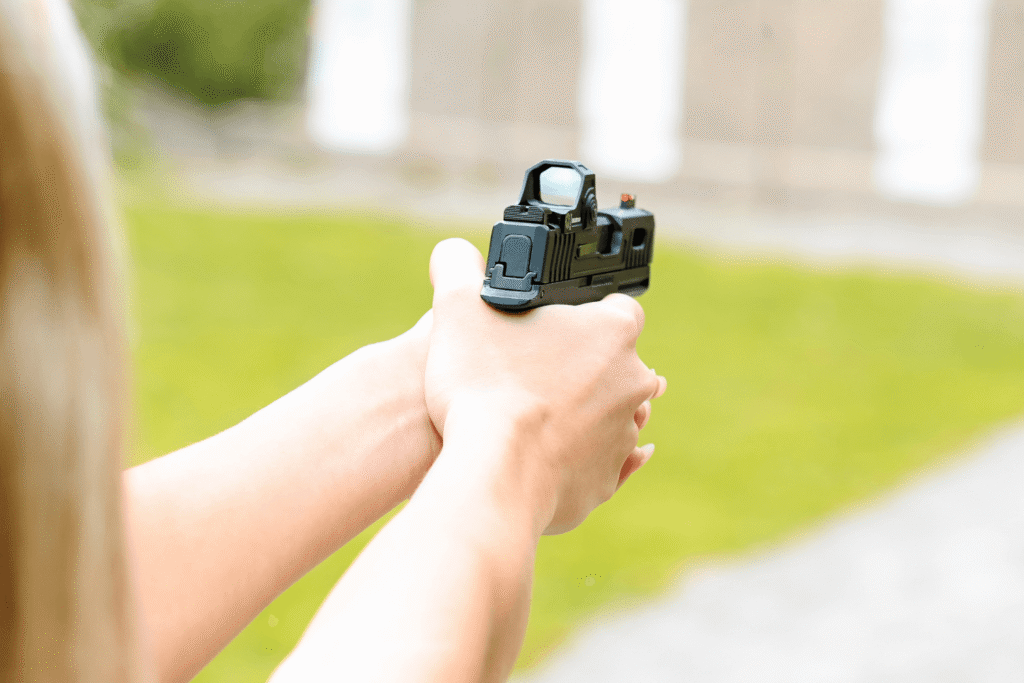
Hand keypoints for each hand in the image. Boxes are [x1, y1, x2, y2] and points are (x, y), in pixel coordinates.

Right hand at [424, 239, 665, 533]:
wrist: (493, 472)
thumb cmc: (482, 385)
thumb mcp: (458, 307)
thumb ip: (458, 267)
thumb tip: (453, 253)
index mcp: (613, 333)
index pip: (615, 309)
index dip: (580, 315)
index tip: (549, 326)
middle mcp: (632, 383)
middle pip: (610, 364)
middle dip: (576, 366)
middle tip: (528, 370)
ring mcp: (621, 436)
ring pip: (602, 416)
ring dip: (573, 413)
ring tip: (523, 414)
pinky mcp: (604, 482)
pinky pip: (590, 465)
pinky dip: (566, 459)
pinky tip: (531, 453)